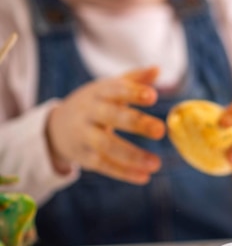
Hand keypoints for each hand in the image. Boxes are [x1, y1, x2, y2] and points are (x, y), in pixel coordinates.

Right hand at [46, 67, 164, 183]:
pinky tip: (144, 177)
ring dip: (133, 156)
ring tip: (156, 164)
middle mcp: (90, 112)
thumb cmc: (94, 103)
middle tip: (161, 130)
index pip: (116, 89)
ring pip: (107, 146)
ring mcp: (85, 135)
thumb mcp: (108, 88)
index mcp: (99, 92)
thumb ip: (134, 79)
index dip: (133, 92)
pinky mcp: (84, 157)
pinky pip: (104, 165)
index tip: (153, 96)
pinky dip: (124, 173)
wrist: (56, 127)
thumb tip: (158, 69)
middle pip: (112, 116)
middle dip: (136, 123)